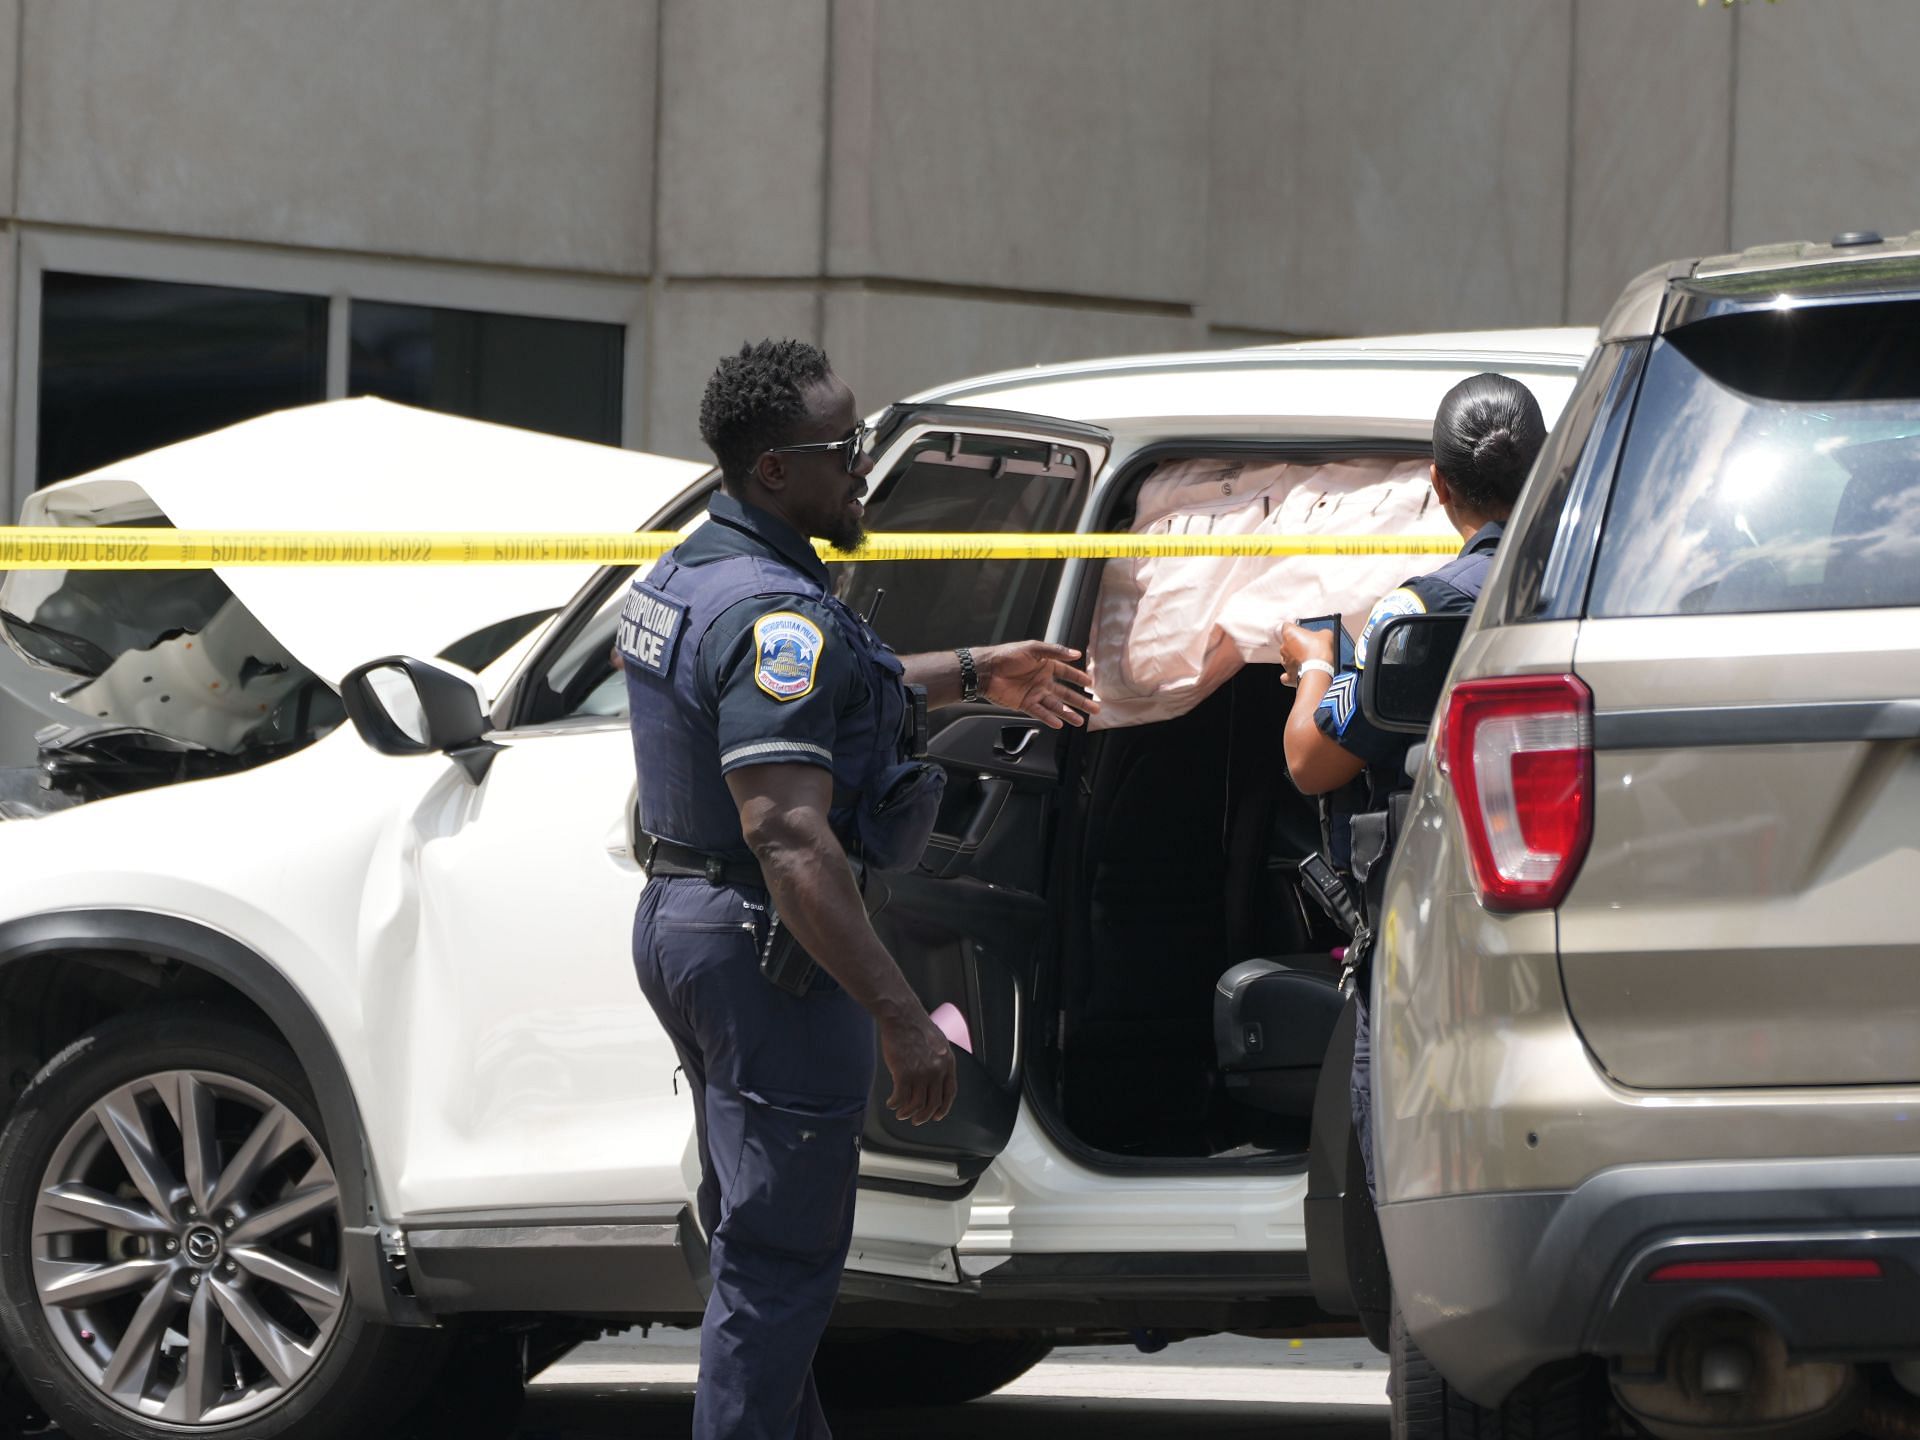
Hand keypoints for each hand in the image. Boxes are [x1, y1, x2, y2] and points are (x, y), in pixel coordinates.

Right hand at [878, 1011, 957, 1124]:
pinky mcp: (904, 1074)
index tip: (937, 1115)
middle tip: (916, 1120)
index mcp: (947, 1062)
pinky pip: (900, 1098)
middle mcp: (937, 1071)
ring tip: (901, 1113)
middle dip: (923, 1116)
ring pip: (916, 1105)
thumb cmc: (915, 1026)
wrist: (901, 1016)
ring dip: (907, 1113)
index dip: (943, 1108)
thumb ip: (939, 1060)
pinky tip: (891, 1103)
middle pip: (933, 1103)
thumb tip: (936, 1076)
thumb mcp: (938, 1042)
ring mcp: (921, 1074)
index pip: (949, 1093)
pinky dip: (895, 1104)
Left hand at [976, 641, 1100, 728]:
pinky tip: (1059, 723)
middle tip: (1095, 709)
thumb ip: (1055, 651)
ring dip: (1068, 713)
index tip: (1091, 684)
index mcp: (1045, 665)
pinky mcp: (1024, 704)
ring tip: (1080, 721)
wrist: (986, 669)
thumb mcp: (1033, 648)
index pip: (1067, 673)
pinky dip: (1049, 717)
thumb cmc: (1007, 655)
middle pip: (1065, 693)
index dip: (1079, 678)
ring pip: (1055, 705)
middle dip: (1080, 701)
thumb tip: (1076, 653)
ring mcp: (1034, 693)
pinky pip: (1040, 712)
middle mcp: (1042, 681)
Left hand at [1277, 623, 1335, 686]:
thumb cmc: (1320, 650)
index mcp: (1289, 634)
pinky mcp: (1288, 676)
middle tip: (1309, 647)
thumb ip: (1320, 633)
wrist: (1319, 671)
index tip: (1302, 631)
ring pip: (1287, 658)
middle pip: (1287, 643)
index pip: (1287, 626)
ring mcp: (1284, 662)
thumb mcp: (1326, 634)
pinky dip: (1292, 674)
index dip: (1295, 628)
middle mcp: (1283, 647)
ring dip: (1295, 659)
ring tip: (1308, 660)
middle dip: (1296, 645)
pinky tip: (1299, 673)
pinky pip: (1287, 675)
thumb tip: (1322, 636)